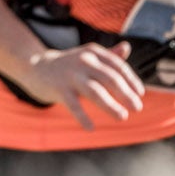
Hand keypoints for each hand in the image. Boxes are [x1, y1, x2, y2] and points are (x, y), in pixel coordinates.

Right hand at [14, 42, 144, 128]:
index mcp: (93, 52)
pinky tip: (91, 128)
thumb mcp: (88, 57)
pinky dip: (82, 117)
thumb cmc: (68, 65)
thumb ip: (108, 55)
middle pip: (110, 78)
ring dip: (110, 106)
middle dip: (126, 94)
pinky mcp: (58, 88)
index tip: (140, 94)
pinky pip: (73, 105)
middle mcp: (83, 61)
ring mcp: (70, 75)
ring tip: (122, 117)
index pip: (118, 66)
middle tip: (138, 108)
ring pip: (95, 92)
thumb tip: (126, 48)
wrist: (35, 67)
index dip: (131, 80)